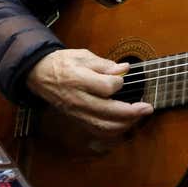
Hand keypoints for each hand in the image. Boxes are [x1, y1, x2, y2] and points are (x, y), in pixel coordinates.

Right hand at [25, 49, 150, 148]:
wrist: (39, 75)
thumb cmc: (63, 63)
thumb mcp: (82, 55)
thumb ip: (104, 64)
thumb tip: (125, 69)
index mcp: (79, 80)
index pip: (106, 87)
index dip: (119, 82)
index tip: (121, 76)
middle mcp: (78, 100)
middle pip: (109, 112)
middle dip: (132, 112)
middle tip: (147, 107)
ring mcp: (77, 113)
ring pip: (104, 126)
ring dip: (125, 124)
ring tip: (139, 116)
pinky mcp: (77, 120)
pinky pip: (97, 131)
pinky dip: (114, 131)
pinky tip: (125, 124)